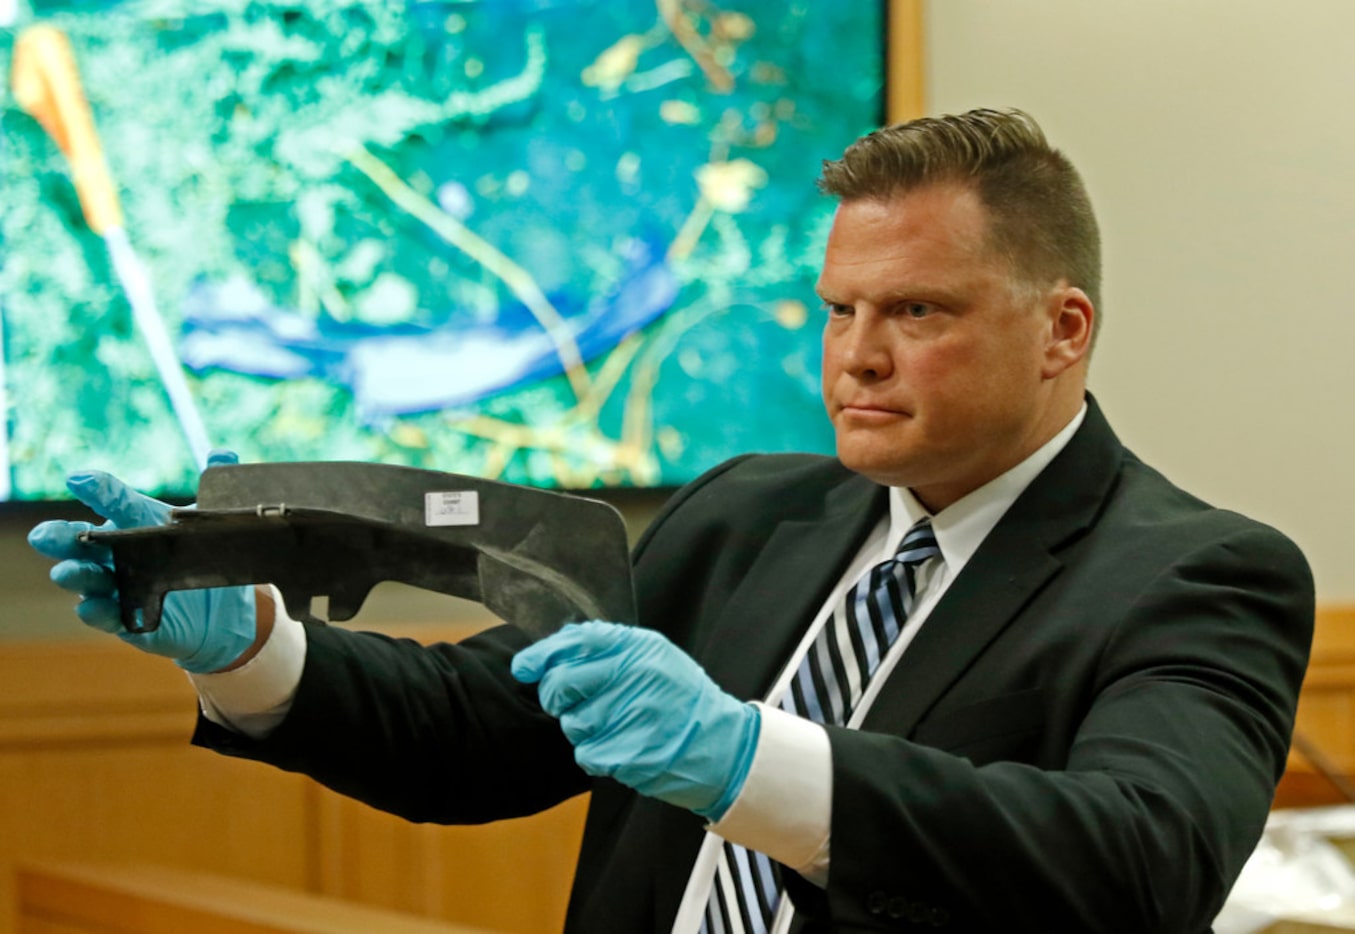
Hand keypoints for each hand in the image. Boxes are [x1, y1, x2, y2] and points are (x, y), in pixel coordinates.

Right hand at [27, 450, 257, 672]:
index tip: (79, 479)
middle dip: (59, 537)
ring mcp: (117, 586)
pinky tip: (91, 607)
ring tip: (66, 572)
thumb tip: (223, 454)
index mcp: (133, 521)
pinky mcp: (126, 619)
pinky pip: (107, 616)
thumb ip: (214, 493)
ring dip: (75, 575)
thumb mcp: (208, 525)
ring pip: (87, 579)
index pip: (114, 500)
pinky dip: (98, 612)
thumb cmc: (199, 555)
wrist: (221, 609)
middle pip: (79, 542)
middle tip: (44, 535)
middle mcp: (116, 553)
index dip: (98, 490)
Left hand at [512, 621, 758, 820]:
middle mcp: (634, 677)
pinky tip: (619, 746)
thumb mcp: (655, 657)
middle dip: (556, 696)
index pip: (576, 641)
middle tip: (572, 702)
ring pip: (570, 723)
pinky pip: (585, 753)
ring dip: (582, 728)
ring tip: (612, 725)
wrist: (722, 745)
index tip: (523, 666)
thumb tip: (555, 649)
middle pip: (560, 684)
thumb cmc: (682, 699)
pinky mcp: (628, 753)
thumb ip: (611, 648)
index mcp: (639, 648)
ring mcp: (630, 716)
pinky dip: (595, 754)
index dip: (542, 655)